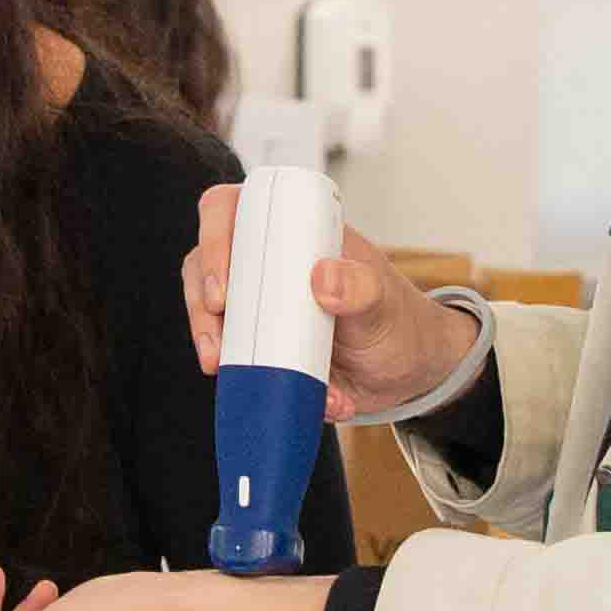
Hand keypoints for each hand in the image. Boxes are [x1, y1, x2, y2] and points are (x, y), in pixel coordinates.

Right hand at [181, 184, 462, 416]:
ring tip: (223, 372)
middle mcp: (266, 266)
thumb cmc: (398, 320)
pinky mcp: (260, 350)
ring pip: (210, 316)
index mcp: (292, 233)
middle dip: (200, 306)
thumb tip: (323, 278)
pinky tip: (302, 399)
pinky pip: (238, 363)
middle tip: (215, 347)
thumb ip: (361, 288)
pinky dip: (254, 383)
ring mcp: (258, 309)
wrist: (410, 374)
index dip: (214, 237)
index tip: (223, 287)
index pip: (234, 211)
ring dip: (211, 345)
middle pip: (205, 266)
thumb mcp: (383, 302)